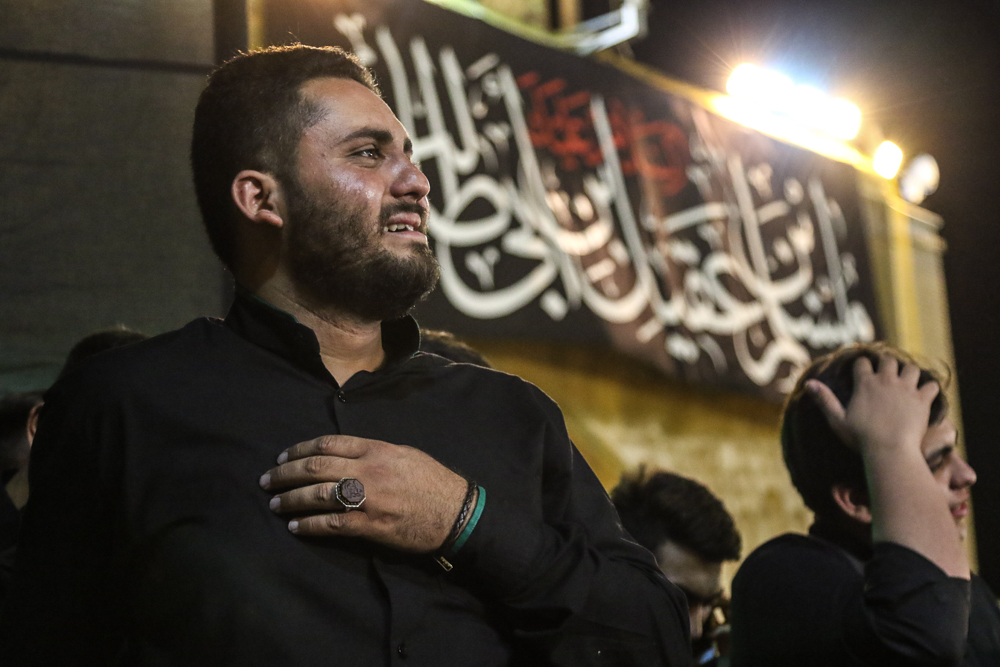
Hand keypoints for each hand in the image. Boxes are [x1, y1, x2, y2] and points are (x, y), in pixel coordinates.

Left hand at [259, 435, 467, 552]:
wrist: (455, 512)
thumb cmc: (432, 481)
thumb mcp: (404, 454)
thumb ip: (373, 452)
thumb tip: (345, 454)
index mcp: (376, 449)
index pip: (328, 443)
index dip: (300, 449)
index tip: (283, 456)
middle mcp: (368, 470)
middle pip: (316, 467)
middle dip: (286, 474)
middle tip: (267, 480)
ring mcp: (367, 498)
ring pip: (318, 495)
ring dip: (291, 500)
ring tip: (275, 505)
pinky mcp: (370, 525)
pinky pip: (332, 524)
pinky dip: (309, 525)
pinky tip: (295, 527)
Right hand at [806, 355, 938, 454]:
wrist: (889, 451)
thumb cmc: (860, 438)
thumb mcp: (837, 420)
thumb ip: (824, 399)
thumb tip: (809, 383)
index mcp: (865, 383)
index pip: (863, 363)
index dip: (862, 365)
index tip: (863, 371)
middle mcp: (886, 381)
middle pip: (889, 360)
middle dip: (887, 363)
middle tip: (887, 372)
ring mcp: (906, 389)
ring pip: (911, 368)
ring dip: (909, 372)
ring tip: (907, 380)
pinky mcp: (923, 400)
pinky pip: (932, 385)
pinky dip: (929, 388)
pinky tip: (926, 394)